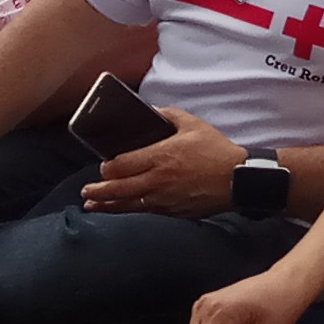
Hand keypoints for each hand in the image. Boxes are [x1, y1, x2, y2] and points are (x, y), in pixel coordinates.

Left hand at [81, 110, 248, 213]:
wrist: (237, 180)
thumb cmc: (216, 151)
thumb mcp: (193, 124)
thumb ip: (168, 115)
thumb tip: (151, 111)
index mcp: (160, 156)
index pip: (121, 164)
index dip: (107, 167)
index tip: (102, 166)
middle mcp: (157, 179)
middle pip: (119, 186)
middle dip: (99, 189)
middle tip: (85, 190)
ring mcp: (163, 198)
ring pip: (128, 203)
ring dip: (107, 204)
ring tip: (92, 205)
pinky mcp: (172, 211)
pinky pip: (144, 212)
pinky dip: (127, 212)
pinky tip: (119, 212)